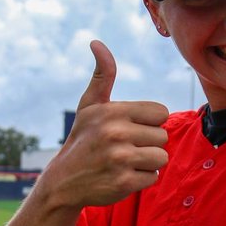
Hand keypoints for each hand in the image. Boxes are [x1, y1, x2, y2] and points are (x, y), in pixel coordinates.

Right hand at [45, 41, 169, 207]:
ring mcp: (120, 159)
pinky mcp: (123, 182)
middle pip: (162, 136)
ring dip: (147, 162)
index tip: (130, 128)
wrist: (63, 181)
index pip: (161, 112)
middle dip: (148, 143)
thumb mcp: (89, 106)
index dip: (149, 122)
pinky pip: (154, 177)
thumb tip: (96, 42)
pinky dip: (142, 179)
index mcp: (113, 111)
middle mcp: (116, 133)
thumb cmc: (83, 139)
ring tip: (125, 162)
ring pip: (161, 157)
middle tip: (124, 148)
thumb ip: (102, 75)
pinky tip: (122, 176)